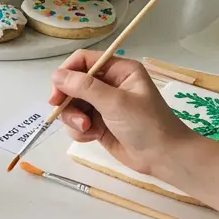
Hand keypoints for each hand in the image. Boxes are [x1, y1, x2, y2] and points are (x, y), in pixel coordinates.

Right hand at [48, 52, 189, 179]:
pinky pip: (77, 122)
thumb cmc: (146, 124)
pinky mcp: (99, 124)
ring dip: (74, 118)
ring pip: (72, 105)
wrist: (163, 157)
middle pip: (73, 84)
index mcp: (119, 70)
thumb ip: (84, 87)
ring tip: (87, 129)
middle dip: (69, 101)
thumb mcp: (115, 102)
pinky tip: (92, 137)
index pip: (84, 61)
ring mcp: (103, 105)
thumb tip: (55, 75)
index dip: (66, 74)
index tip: (56, 93)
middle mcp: (110, 84)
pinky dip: (80, 130)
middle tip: (66, 114)